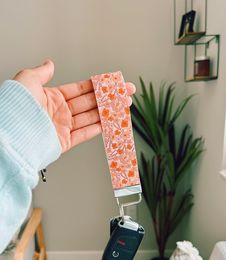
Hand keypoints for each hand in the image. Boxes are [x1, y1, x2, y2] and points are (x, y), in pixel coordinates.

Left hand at [14, 60, 135, 151]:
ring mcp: (63, 128)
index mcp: (52, 97)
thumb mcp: (28, 80)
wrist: (13, 133)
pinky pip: (84, 135)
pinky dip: (98, 130)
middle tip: (126, 94)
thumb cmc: (17, 105)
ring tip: (124, 107)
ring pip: (90, 119)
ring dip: (108, 113)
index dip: (98, 85)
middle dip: (110, 98)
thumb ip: (42, 72)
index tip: (112, 82)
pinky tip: (109, 123)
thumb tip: (49, 63)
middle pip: (90, 103)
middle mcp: (59, 112)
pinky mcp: (64, 142)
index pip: (80, 89)